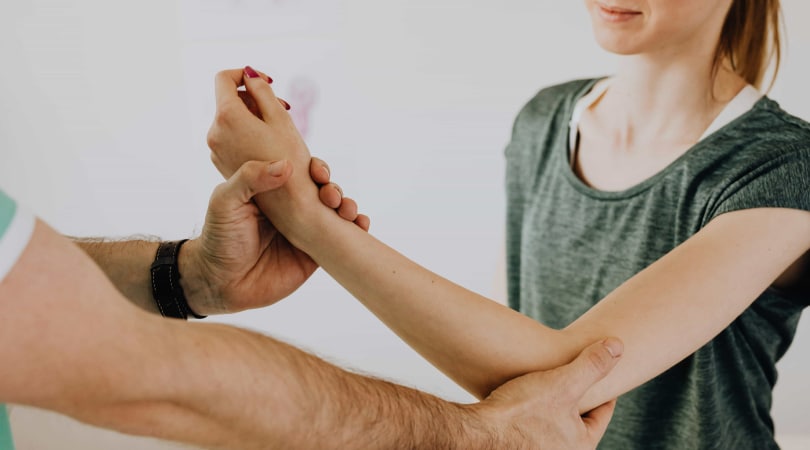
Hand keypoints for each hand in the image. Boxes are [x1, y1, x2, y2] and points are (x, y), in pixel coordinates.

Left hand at [180, 158, 369, 314]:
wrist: (221, 283)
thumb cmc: (219, 239)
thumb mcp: (226, 201)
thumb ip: (250, 178)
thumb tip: (286, 165)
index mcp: (272, 190)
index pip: (300, 170)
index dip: (314, 167)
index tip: (317, 170)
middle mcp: (292, 208)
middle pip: (323, 189)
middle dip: (333, 187)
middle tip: (330, 196)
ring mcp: (305, 231)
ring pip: (336, 211)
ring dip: (348, 204)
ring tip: (347, 210)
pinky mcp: (315, 254)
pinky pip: (342, 238)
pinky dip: (357, 228)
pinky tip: (361, 224)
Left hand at [207, 67, 308, 178]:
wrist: (278, 213)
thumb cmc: (289, 167)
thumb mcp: (280, 122)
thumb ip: (263, 93)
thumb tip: (250, 75)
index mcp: (227, 118)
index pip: (225, 78)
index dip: (248, 74)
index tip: (269, 84)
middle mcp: (216, 132)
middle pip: (231, 99)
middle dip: (257, 98)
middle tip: (283, 110)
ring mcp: (217, 149)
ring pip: (234, 119)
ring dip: (257, 117)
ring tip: (280, 131)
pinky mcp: (223, 163)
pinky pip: (234, 137)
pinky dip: (251, 133)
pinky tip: (272, 147)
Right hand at [475, 338, 622, 448]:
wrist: (477, 432)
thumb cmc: (520, 412)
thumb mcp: (563, 383)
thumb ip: (592, 365)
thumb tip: (619, 346)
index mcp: (581, 445)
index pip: (602, 413)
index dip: (603, 388)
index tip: (600, 370)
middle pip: (578, 421)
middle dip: (577, 398)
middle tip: (575, 376)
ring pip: (555, 424)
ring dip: (553, 405)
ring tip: (549, 384)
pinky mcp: (517, 446)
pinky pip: (534, 427)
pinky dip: (534, 412)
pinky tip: (524, 397)